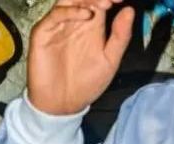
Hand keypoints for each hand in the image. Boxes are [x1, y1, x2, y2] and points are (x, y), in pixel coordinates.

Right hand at [27, 0, 134, 114]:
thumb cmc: (86, 84)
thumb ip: (120, 36)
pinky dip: (70, 12)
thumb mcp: (110, 60)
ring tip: (104, 3)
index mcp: (91, 27)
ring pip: (68, 1)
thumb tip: (130, 10)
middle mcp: (74, 22)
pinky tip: (86, 15)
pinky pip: (55, 15)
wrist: (63, 104)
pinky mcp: (43, 33)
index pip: (99, 2)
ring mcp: (58, 26)